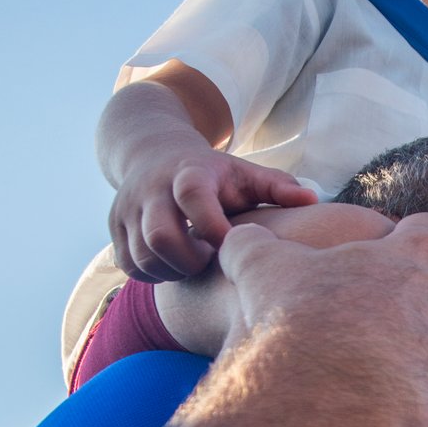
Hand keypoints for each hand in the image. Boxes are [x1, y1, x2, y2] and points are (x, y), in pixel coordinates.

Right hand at [110, 146, 317, 281]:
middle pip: (159, 235)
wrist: (154, 152)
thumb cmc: (215, 175)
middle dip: (188, 261)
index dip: (214, 229)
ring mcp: (127, 207)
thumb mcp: (246, 174)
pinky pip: (127, 264)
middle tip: (208, 261)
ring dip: (170, 271)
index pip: (193, 198)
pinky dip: (151, 274)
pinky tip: (173, 265)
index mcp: (189, 173)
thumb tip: (314, 201)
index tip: (231, 247)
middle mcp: (152, 189)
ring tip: (192, 262)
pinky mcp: (114, 225)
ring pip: (141, 255)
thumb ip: (278, 188)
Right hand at [217, 210, 427, 426]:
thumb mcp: (263, 271)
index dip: (410, 245)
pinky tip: (384, 418)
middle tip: (376, 330)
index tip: (390, 261)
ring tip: (377, 378)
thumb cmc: (299, 324)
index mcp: (420, 254)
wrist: (330, 403)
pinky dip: (421, 411)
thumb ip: (255, 245)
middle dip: (420, 309)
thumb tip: (239, 238)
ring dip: (424, 360)